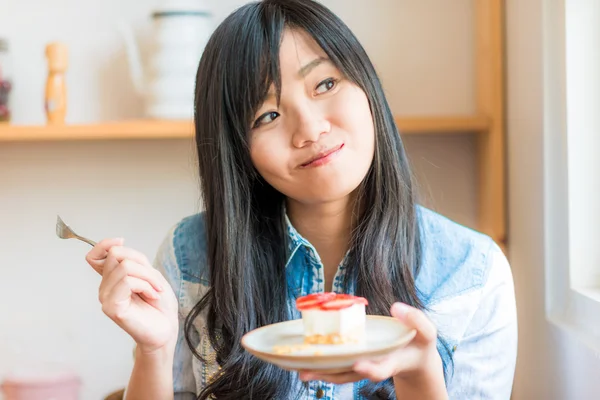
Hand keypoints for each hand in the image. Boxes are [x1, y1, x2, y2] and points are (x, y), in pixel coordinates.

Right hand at [85, 238, 178, 353]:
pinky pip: (128, 282)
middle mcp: (105, 287)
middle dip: (142, 263)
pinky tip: (152, 296)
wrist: (166, 328)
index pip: (93, 256)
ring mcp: (105, 298)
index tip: (121, 241)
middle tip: (155, 281)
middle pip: (116, 254)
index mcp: (112, 279)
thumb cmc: (159, 303)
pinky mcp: (111, 307)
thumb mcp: (149, 272)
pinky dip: (146, 285)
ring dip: (148, 276)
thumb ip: (132, 259)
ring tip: (155, 290)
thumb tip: (117, 243)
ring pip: (125, 267)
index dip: (104, 244)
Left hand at [298, 303, 445, 390]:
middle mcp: (375, 366)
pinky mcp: (358, 360)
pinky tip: (306, 361)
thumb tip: (396, 307)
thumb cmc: (420, 343)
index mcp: (393, 361)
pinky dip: (325, 364)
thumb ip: (416, 320)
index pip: (381, 369)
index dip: (370, 369)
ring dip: (322, 373)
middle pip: (351, 375)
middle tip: (307, 373)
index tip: (358, 365)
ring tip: (300, 371)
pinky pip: (340, 365)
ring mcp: (365, 365)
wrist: (417, 358)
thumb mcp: (427, 332)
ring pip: (342, 373)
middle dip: (331, 375)